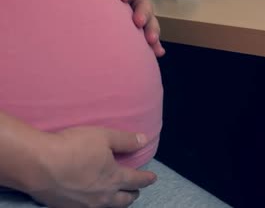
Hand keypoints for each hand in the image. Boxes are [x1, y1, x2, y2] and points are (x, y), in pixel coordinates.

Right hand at [28, 127, 155, 207]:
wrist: (38, 165)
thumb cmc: (73, 147)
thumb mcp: (103, 136)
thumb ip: (126, 140)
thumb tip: (144, 140)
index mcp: (114, 178)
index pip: (136, 180)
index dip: (146, 179)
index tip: (152, 178)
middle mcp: (103, 196)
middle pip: (125, 200)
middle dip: (132, 194)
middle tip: (136, 190)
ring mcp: (85, 205)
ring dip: (116, 203)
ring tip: (117, 198)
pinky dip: (97, 206)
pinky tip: (92, 202)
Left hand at [90, 0, 165, 56]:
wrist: (95, 2)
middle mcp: (138, 2)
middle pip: (145, 6)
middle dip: (143, 14)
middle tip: (138, 22)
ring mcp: (141, 17)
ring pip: (151, 23)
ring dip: (152, 31)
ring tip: (150, 40)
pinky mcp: (141, 32)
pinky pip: (150, 40)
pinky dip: (156, 46)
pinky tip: (158, 53)